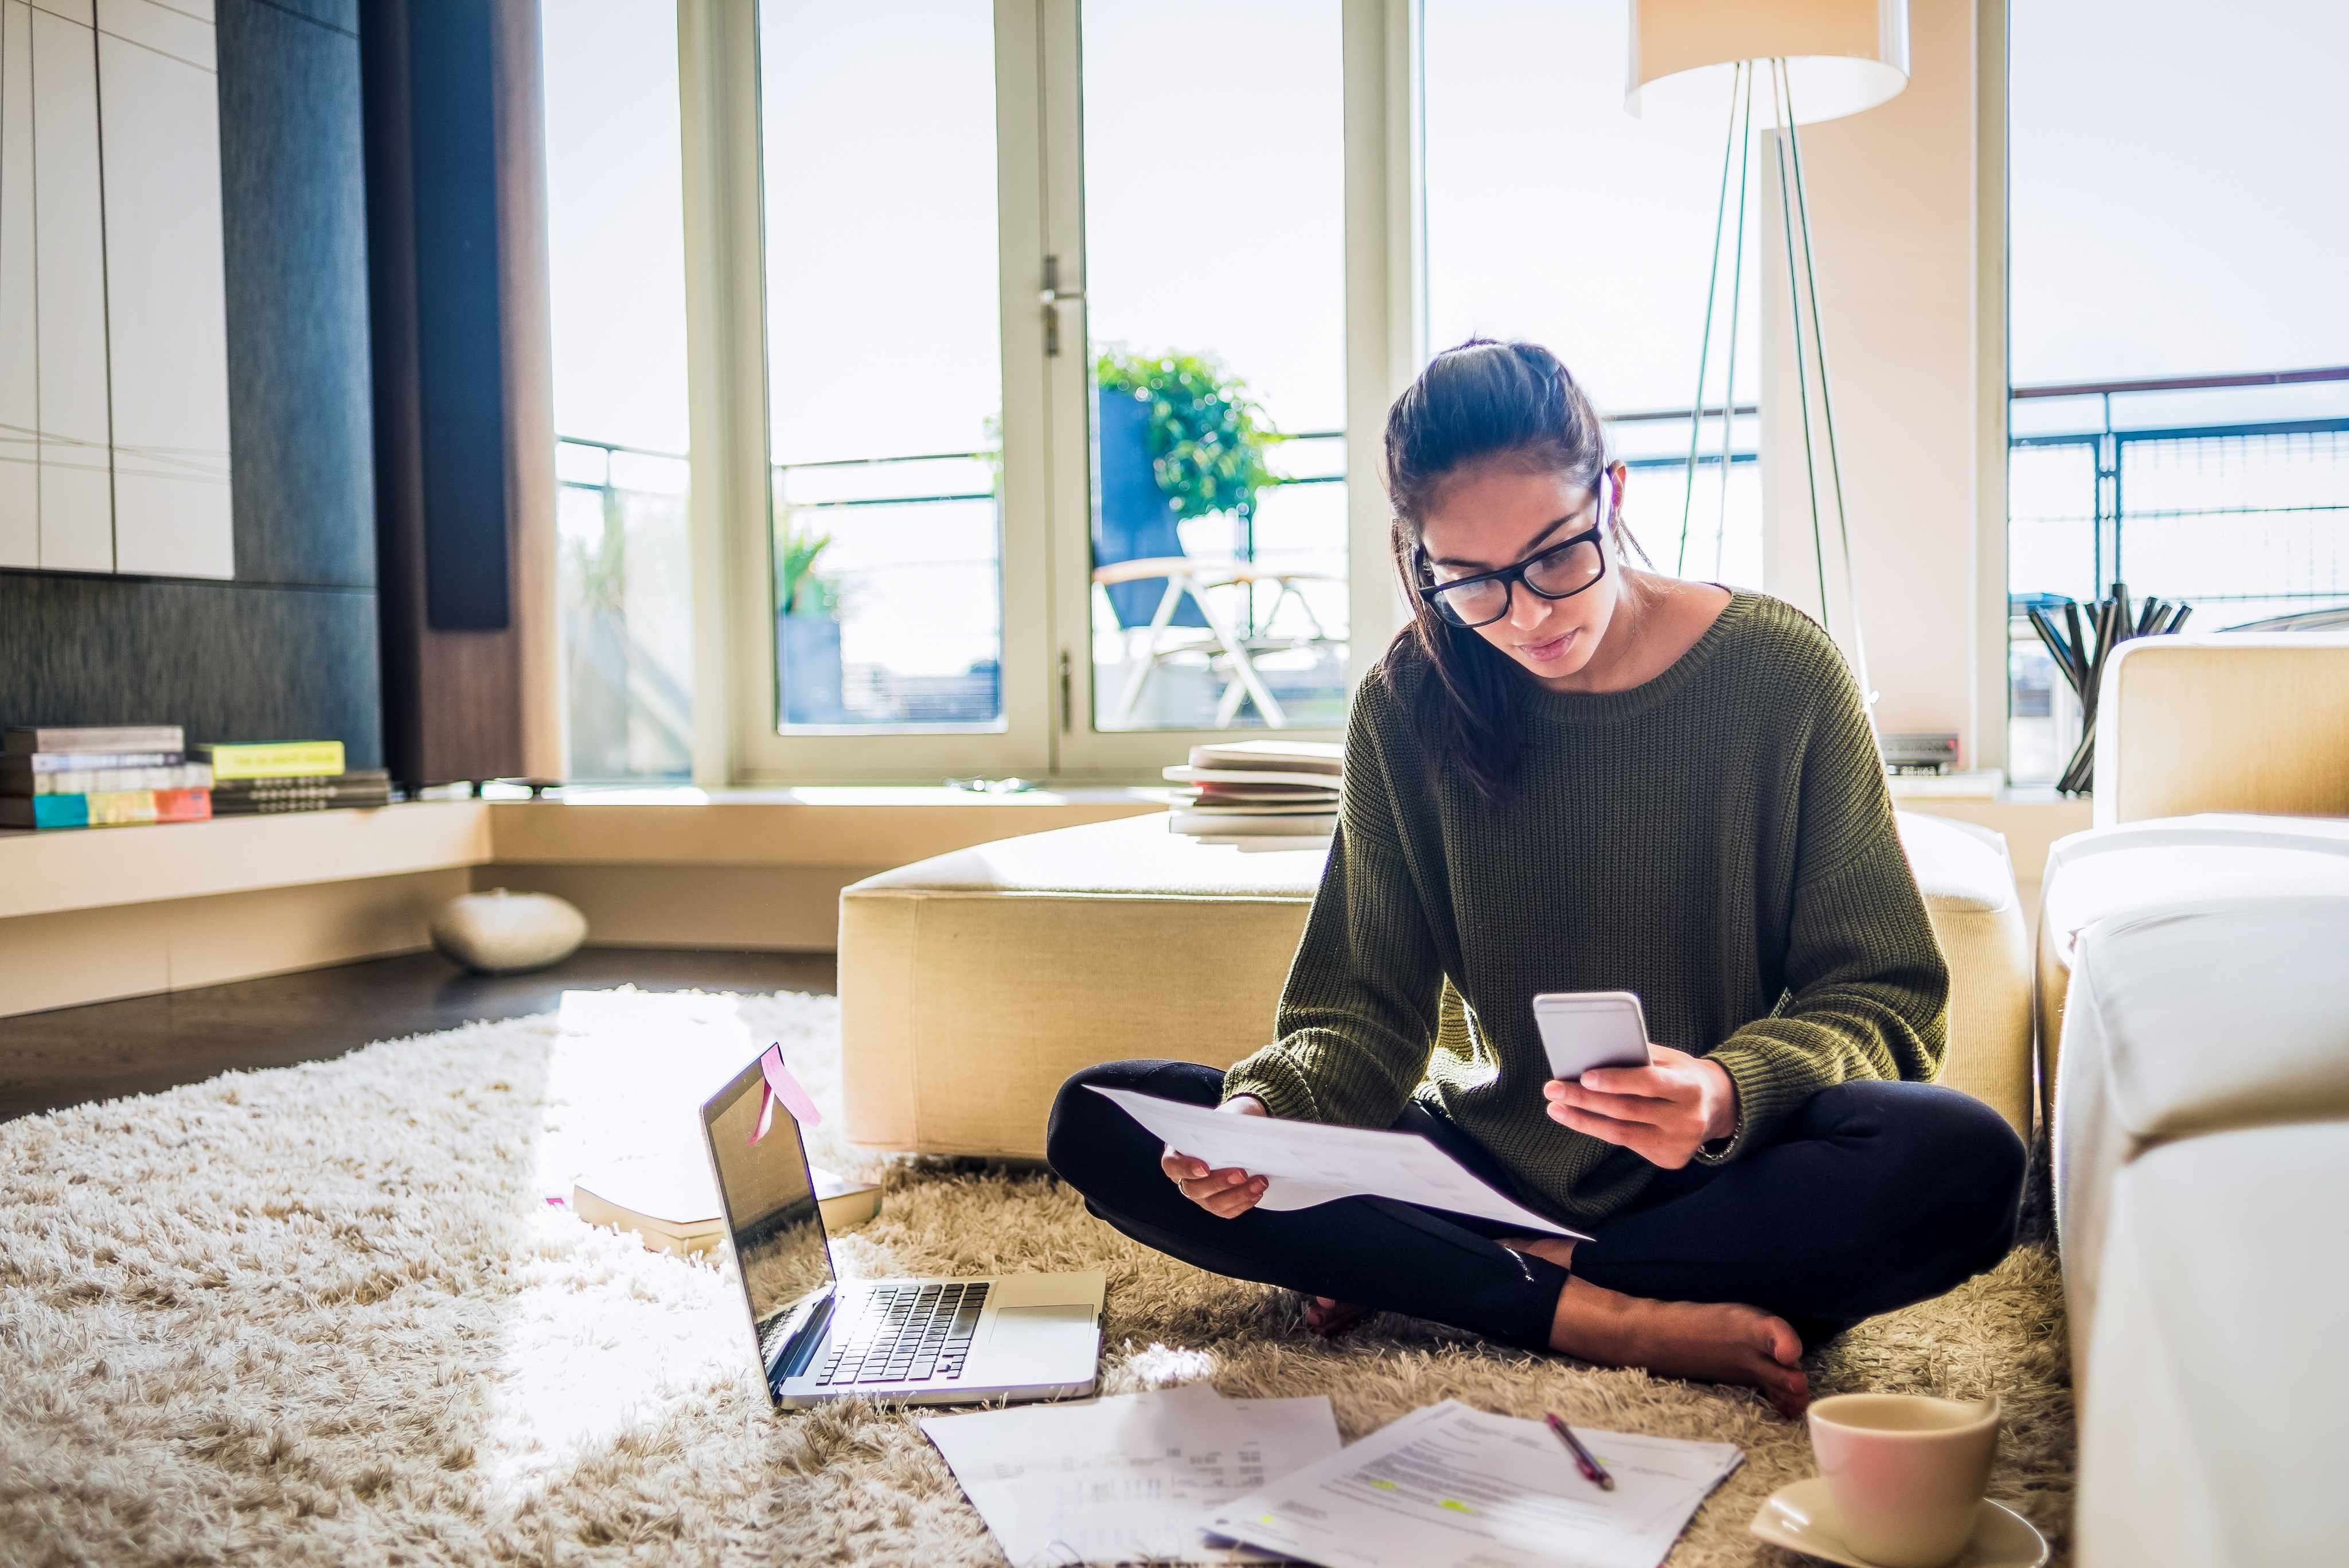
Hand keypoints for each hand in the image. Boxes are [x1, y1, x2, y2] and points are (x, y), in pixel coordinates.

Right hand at [1161, 1094, 1269, 1217]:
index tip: (1205, 1167)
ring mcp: (1201, 1194)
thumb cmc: (1227, 1122)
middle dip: (1220, 1182)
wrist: (1238, 1132)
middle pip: (1195, 1189)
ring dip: (1238, 1195)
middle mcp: (1185, 1178)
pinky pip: (1227, 1210)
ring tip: (1259, 1183)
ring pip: (1213, 1203)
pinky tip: (1257, 1192)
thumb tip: (1238, 1135)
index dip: (1186, 1168)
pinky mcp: (1217, 1204)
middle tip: (1242, 1173)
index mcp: (1177, 1153)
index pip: (1172, 1165)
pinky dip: (1243, 1202)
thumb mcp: (1223, 1118)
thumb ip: (1223, 1127)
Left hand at [1543, 1046, 1736, 1169]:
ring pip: (1622, 1133)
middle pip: (1627, 1110)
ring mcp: (1679, 1142)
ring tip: (1556, 1108)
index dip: (1616, 1080)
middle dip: (1585, 1099)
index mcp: (1690, 1087)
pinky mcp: (1671, 1159)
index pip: (1649, 1083)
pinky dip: (1600, 1131)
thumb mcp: (1670, 1059)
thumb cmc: (1683, 1075)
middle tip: (1553, 1088)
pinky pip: (1628, 1145)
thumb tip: (1591, 1053)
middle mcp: (1687, 1118)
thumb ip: (1638, 1057)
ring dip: (1583, 1120)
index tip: (1583, 1075)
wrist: (1718, 1106)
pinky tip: (1579, 1119)